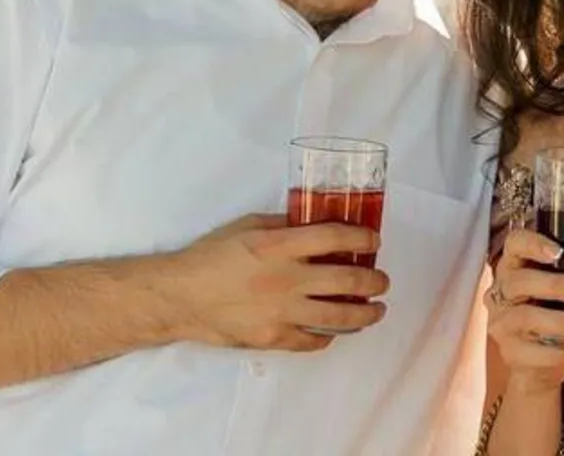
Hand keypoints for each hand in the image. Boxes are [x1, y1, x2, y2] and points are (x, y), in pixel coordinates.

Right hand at [159, 214, 389, 351]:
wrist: (181, 296)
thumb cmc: (210, 256)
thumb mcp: (246, 226)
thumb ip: (282, 224)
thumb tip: (311, 222)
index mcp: (279, 246)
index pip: (334, 237)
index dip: (362, 237)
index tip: (374, 239)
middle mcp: (287, 279)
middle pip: (347, 280)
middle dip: (374, 281)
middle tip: (382, 281)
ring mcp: (283, 312)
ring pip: (340, 316)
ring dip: (366, 314)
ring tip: (376, 310)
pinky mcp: (275, 338)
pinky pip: (314, 340)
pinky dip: (330, 335)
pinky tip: (335, 330)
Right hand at [485, 227, 563, 391]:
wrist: (537, 363)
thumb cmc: (553, 311)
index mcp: (514, 266)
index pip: (514, 244)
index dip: (532, 244)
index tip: (559, 251)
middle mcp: (501, 292)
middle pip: (518, 282)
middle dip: (554, 285)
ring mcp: (503, 324)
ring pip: (527, 318)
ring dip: (563, 321)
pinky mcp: (513, 353)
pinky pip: (544, 354)